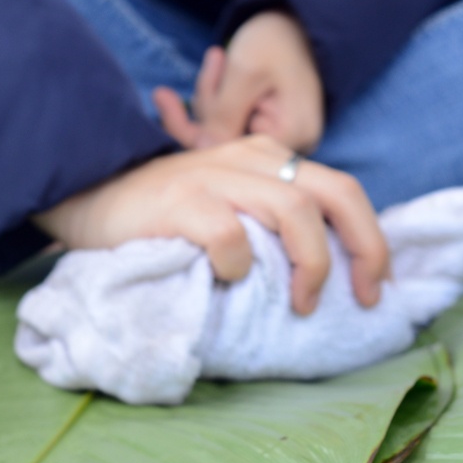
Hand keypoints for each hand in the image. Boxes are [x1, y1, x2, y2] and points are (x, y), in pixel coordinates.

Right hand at [37, 135, 386, 313]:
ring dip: (310, 265)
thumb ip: (269, 217)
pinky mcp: (181, 201)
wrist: (85, 191)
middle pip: (336, 192)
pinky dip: (239, 264)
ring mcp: (215, 177)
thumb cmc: (163, 212)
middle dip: (364, 247)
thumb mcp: (227, 200)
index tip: (376, 285)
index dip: (372, 238)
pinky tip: (226, 279)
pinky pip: (230, 235)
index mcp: (268, 158)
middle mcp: (250, 159)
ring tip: (301, 304)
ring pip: (294, 211)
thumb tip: (329, 270)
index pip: (343, 189)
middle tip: (365, 295)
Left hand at [152, 11, 323, 151]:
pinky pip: (228, 123)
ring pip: (222, 131)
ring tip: (219, 56)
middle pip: (224, 143)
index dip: (193, 129)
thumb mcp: (245, 71)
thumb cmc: (275, 40)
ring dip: (212, 93)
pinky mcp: (264, 127)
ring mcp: (278, 138)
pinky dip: (218, 95)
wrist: (296, 22)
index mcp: (293, 134)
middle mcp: (290, 145)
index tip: (161, 94)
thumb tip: (200, 152)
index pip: (230, 150)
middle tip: (214, 58)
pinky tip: (218, 66)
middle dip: (208, 101)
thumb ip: (223, 114)